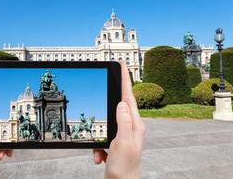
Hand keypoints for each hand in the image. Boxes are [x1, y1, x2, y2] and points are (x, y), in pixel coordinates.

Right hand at [93, 61, 145, 178]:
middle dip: (111, 96)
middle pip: (119, 103)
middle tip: (108, 81)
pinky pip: (103, 135)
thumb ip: (123, 122)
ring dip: (99, 135)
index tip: (122, 64)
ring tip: (100, 152)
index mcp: (135, 124)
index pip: (129, 96)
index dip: (125, 79)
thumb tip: (121, 103)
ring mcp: (123, 133)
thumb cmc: (125, 168)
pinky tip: (99, 157)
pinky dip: (97, 145)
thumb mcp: (123, 143)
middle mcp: (131, 126)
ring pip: (108, 120)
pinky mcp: (115, 140)